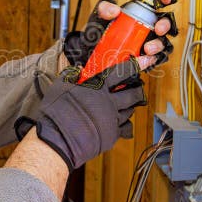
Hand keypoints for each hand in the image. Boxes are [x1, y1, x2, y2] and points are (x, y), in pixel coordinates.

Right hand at [15, 59, 146, 170]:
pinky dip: (125, 124)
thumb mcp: (59, 87)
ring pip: (130, 110)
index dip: (134, 65)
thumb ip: (70, 75)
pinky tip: (121, 123)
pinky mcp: (111, 136)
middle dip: (138, 89)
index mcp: (98, 87)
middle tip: (137, 86)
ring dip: (130, 106)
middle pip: (133, 93)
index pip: (121, 72)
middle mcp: (109, 102)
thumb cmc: (56, 113)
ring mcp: (112, 119)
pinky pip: (126, 128)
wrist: (57, 139)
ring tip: (127, 104)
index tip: (145, 61)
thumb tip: (76, 69)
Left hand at [63, 0, 177, 70]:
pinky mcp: (146, 59)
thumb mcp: (98, 19)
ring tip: (147, 49)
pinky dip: (152, 60)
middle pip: (166, 24)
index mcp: (139, 14)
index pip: (157, 3)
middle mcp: (147, 28)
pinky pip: (155, 60)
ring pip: (164, 43)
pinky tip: (144, 59)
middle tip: (157, 29)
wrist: (92, 55)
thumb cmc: (99, 33)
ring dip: (159, 45)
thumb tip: (114, 10)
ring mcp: (148, 44)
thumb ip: (103, 9)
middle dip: (165, 25)